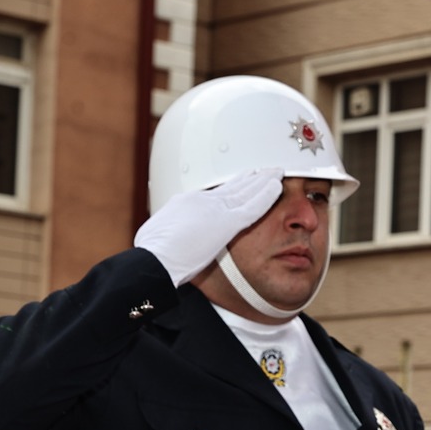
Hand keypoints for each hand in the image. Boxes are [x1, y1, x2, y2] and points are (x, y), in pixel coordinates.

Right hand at [133, 168, 282, 285]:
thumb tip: (172, 236)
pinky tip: (276, 187)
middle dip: (249, 179)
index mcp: (186, 203)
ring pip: (246, 192)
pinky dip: (266, 196)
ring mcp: (216, 210)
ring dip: (263, 182)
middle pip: (232, 187)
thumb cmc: (154, 253)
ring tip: (276, 172)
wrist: (155, 258)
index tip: (241, 180)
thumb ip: (174, 231)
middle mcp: (202, 200)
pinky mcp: (228, 222)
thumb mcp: (161, 235)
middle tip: (263, 171)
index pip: (215, 193)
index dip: (231, 186)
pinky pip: (253, 207)